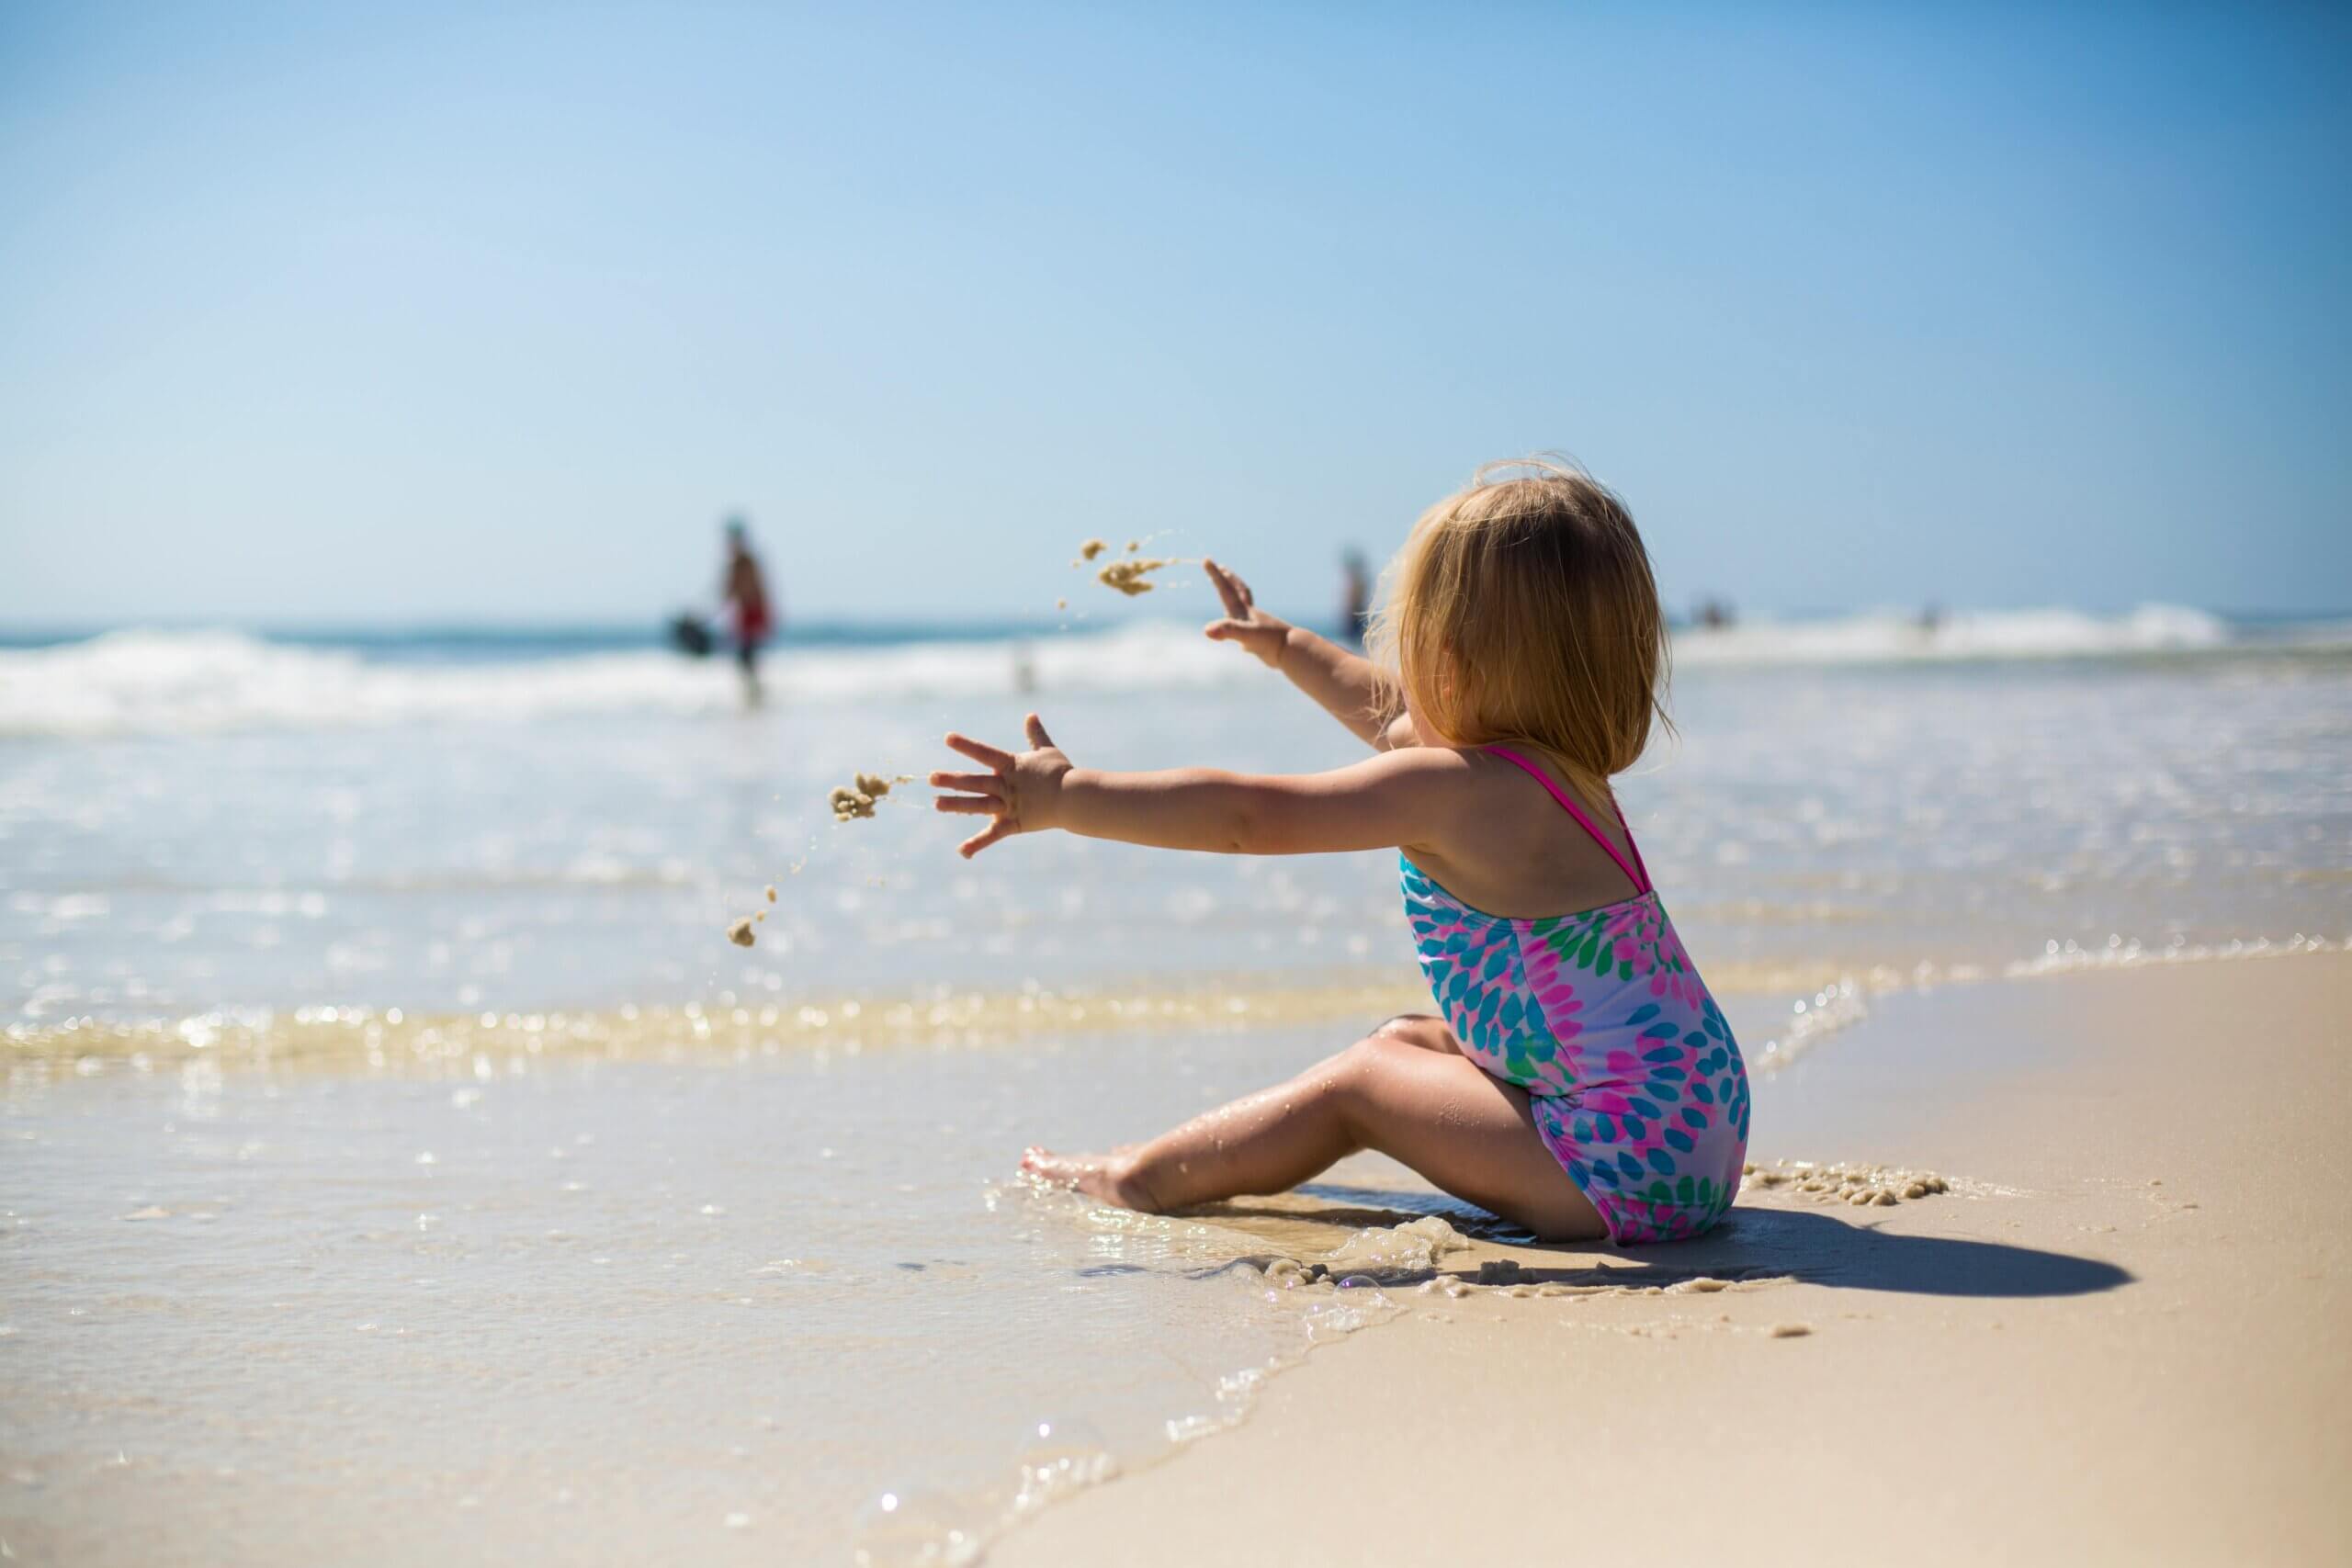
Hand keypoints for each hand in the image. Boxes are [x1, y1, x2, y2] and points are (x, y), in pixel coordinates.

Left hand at [931, 713, 1073, 857]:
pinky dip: (978, 843)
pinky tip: (962, 851)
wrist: (1074, 798)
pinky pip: (993, 835)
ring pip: (978, 805)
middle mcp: (1006, 786)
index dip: (966, 746)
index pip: (984, 753)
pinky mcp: (1014, 823)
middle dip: (952, 780)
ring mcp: (1008, 805)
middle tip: (931, 778)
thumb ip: (1035, 735)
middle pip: (975, 782)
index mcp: (1011, 766)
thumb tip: (1030, 715)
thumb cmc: (1061, 773)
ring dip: (957, 804)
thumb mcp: (1047, 750)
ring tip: (937, 804)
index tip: (948, 739)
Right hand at [1202, 559, 1291, 669]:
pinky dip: (1240, 624)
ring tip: (1229, 592)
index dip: (1215, 575)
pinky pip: (1246, 626)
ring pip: (1243, 605)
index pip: (1226, 589)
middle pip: (1237, 591)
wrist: (1292, 651)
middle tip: (1219, 567)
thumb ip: (1227, 630)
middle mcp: (1248, 615)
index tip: (1206, 559)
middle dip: (1227, 578)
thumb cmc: (1271, 642)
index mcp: (1243, 611)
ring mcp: (1255, 625)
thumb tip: (1206, 630)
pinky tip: (1240, 631)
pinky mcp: (1259, 638)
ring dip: (1235, 596)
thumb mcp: (1247, 636)